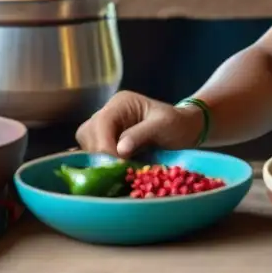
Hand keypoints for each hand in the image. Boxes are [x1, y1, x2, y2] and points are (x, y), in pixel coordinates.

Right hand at [75, 91, 202, 157]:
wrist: (185, 130)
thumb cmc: (177, 124)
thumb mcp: (164, 126)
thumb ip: (140, 134)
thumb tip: (120, 150)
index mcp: (121, 103)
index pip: (102, 123)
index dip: (105, 145)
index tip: (117, 164)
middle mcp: (109, 112)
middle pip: (88, 133)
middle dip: (100, 153)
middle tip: (118, 169)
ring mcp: (106, 127)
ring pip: (87, 143)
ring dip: (99, 159)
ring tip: (118, 169)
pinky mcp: (107, 140)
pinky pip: (94, 152)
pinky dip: (101, 162)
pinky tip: (114, 169)